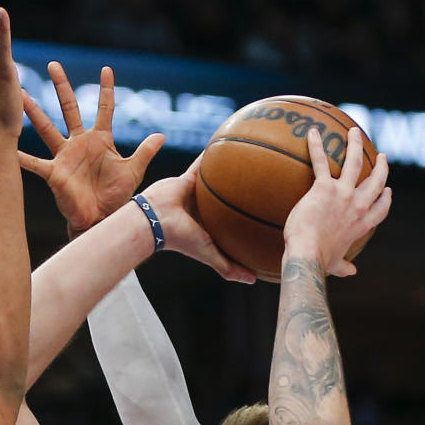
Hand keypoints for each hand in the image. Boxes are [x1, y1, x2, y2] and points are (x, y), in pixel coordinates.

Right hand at [20, 61, 164, 233]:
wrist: (101, 220)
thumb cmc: (116, 197)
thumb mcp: (133, 171)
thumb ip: (145, 151)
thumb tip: (162, 136)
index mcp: (100, 140)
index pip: (104, 109)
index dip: (106, 90)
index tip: (106, 70)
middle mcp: (79, 143)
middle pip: (69, 108)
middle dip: (62, 86)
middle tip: (53, 64)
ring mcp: (65, 157)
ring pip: (47, 128)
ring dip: (34, 111)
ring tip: (19, 94)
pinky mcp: (55, 173)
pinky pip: (35, 163)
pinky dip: (22, 157)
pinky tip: (9, 148)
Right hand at [143, 156, 255, 284]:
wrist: (156, 221)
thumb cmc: (181, 239)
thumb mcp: (210, 255)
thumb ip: (229, 269)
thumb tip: (255, 281)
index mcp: (210, 227)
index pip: (232, 224)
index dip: (247, 220)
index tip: (267, 215)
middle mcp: (205, 210)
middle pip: (228, 201)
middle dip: (243, 194)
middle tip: (267, 185)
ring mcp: (196, 193)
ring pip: (217, 181)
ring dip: (229, 172)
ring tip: (251, 159)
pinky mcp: (188, 178)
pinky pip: (202, 163)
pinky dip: (212, 155)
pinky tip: (228, 143)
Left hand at [283, 128, 390, 276]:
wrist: (307, 256)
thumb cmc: (319, 263)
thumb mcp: (335, 264)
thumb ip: (344, 266)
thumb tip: (351, 272)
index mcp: (361, 225)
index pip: (380, 210)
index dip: (385, 199)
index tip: (388, 191)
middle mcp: (357, 206)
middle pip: (376, 181)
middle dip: (381, 167)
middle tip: (382, 156)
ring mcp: (342, 194)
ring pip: (355, 162)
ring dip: (355, 144)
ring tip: (354, 132)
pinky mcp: (324, 188)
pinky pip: (320, 161)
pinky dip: (316, 146)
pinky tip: (313, 132)